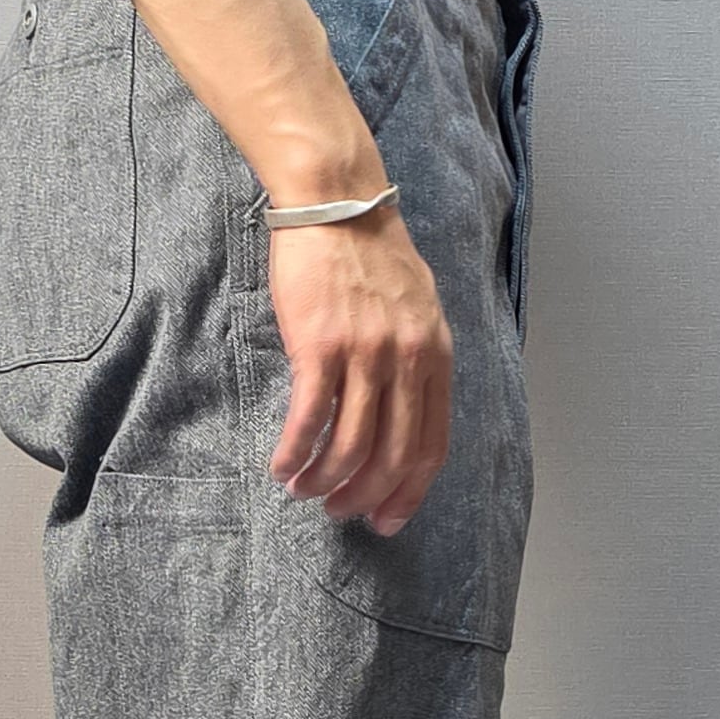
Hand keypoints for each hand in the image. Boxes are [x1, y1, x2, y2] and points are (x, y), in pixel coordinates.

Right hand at [121, 0, 453, 534]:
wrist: (335, 200)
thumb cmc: (369, 254)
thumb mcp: (417, 306)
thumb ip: (418, 358)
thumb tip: (404, 411)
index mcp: (436, 354)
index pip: (432, 444)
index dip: (410, 490)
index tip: (388, 518)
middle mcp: (409, 359)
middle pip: (393, 453)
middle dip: (367, 496)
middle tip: (342, 514)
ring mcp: (367, 353)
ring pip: (351, 444)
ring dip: (327, 481)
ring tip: (305, 494)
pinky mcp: (322, 344)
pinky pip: (312, 419)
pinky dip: (297, 454)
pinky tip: (282, 469)